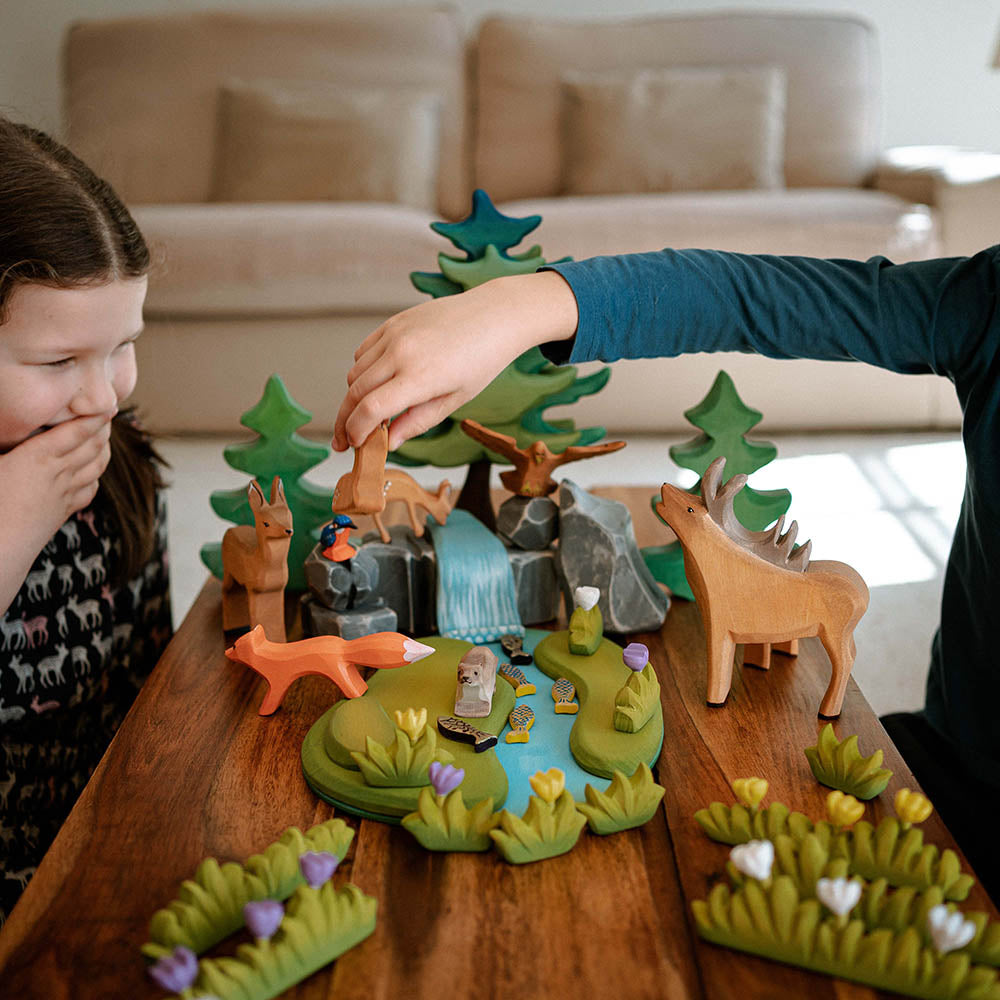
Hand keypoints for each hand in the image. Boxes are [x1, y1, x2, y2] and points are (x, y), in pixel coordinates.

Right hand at [0, 414, 112, 615]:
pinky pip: (89, 490)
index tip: (107, 406)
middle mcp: (58, 474)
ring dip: (104, 450)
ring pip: (96, 467)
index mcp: (37, 457)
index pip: (75, 432)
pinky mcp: (63, 511)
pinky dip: (96, 477)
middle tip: (108, 415)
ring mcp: (64, 494)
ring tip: (105, 438)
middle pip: (92, 447)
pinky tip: (93, 472)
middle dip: (104, 429)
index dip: (94, 418)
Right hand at [333, 271, 577, 451]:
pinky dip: (362, 371)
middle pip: (355, 392)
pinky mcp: (393, 322)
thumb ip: (418, 422)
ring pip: (355, 372)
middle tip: (345, 441)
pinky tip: (376, 383)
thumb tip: (389, 443)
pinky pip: (363, 352)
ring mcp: (394, 334)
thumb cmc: (482, 360)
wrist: (494, 315)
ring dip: (354, 396)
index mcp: (420, 377)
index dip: (356, 431)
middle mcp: (401, 353)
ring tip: (367, 413)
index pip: (371, 409)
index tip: (355, 446)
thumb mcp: (455, 400)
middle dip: (345, 420)